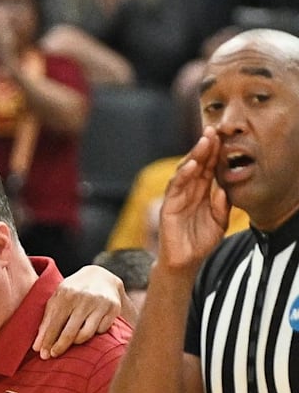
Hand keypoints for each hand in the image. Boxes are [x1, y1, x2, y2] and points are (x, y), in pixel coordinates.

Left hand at [34, 265, 122, 358]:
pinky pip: (101, 330)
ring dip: (77, 342)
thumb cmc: (72, 292)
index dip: (48, 341)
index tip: (43, 354)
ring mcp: (100, 303)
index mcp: (66, 294)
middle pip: (70, 332)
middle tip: (53, 355)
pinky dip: (95, 333)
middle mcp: (83, 298)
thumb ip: (46, 322)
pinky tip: (91, 327)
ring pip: (86, 334)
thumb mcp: (57, 300)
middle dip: (60, 347)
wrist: (101, 277)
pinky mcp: (114, 308)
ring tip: (73, 340)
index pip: (54, 323)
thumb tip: (36, 347)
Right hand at [157, 128, 228, 272]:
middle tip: (213, 130)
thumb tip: (223, 189)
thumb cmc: (200, 242)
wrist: (185, 262)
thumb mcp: (219, 222)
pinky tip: (192, 164)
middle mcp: (188, 192)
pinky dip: (183, 175)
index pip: (208, 168)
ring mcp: (177, 198)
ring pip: (185, 171)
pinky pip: (175, 187)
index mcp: (201, 193)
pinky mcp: (169, 206)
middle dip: (204, 147)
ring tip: (204, 142)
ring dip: (194, 155)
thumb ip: (221, 205)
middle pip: (196, 164)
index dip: (214, 153)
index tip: (223, 137)